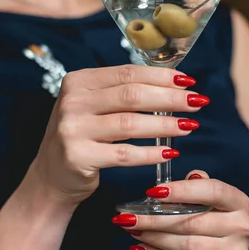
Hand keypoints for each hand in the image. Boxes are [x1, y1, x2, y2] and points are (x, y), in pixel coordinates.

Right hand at [32, 65, 206, 207]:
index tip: (188, 81)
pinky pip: (123, 155)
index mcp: (78, 82)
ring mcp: (72, 129)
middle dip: (170, 98)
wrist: (51, 177)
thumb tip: (172, 85)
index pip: (127, 73)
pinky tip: (170, 152)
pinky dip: (150, 154)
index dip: (161, 77)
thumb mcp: (92, 108)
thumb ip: (120, 94)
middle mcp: (72, 102)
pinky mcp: (78, 157)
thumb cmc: (81, 138)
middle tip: (197, 102)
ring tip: (190, 126)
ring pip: (130, 124)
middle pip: (131, 95)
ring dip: (165, 125)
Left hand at [113, 171, 248, 249]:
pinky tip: (140, 249)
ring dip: (154, 238)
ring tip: (133, 232)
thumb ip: (194, 188)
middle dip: (156, 219)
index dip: (183, 190)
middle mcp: (242, 227)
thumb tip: (166, 183)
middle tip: (129, 217)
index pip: (213, 190)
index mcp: (238, 202)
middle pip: (194, 221)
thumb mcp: (208, 205)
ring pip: (187, 246)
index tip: (153, 192)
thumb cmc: (211, 230)